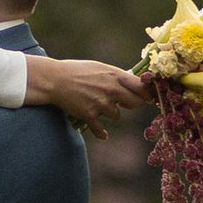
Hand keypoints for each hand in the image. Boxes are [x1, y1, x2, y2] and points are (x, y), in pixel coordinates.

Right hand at [28, 55, 147, 125]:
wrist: (54, 79)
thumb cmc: (77, 71)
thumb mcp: (100, 68)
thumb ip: (117, 76)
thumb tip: (134, 83)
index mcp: (115, 75)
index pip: (141, 87)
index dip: (147, 93)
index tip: (148, 97)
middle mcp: (110, 89)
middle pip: (136, 103)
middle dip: (132, 104)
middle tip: (125, 103)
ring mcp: (100, 103)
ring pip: (116, 116)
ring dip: (110, 113)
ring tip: (97, 105)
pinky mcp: (89, 115)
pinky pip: (101, 130)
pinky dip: (102, 133)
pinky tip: (103, 134)